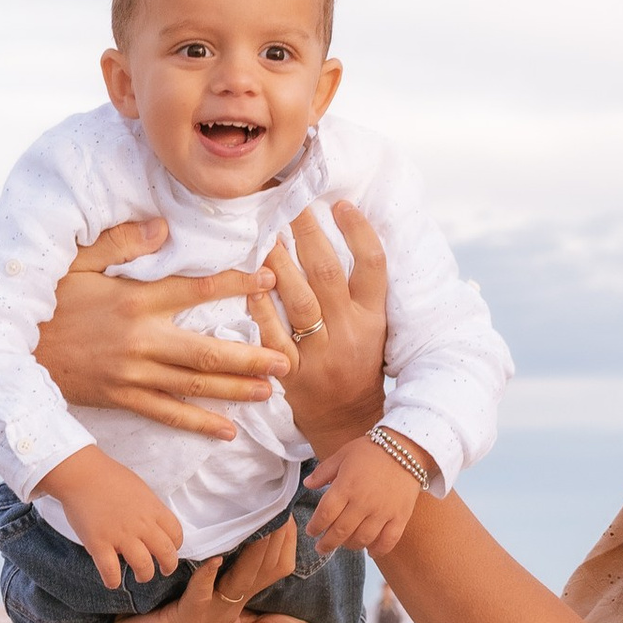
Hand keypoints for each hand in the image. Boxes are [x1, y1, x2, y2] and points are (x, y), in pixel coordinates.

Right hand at [33, 219, 287, 439]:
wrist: (9, 353)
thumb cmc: (45, 302)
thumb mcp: (75, 260)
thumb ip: (119, 240)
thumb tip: (162, 226)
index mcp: (134, 301)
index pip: (195, 291)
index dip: (234, 286)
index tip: (267, 279)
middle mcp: (140, 342)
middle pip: (207, 352)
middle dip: (251, 356)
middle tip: (288, 358)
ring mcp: (133, 375)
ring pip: (194, 386)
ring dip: (236, 390)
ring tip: (272, 390)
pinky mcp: (123, 399)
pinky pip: (168, 415)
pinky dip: (199, 424)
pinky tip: (228, 431)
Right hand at [36, 446, 184, 586]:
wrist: (81, 474)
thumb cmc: (108, 477)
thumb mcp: (139, 489)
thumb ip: (148, 508)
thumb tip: (153, 524)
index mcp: (152, 509)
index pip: (176, 534)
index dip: (176, 546)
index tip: (170, 549)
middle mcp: (141, 524)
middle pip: (166, 553)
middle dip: (168, 566)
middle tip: (164, 570)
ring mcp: (120, 535)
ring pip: (143, 566)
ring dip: (145, 575)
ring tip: (141, 577)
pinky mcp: (99, 544)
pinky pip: (111, 571)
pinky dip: (113, 581)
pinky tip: (112, 581)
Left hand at [101, 521, 299, 622]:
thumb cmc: (152, 616)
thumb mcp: (188, 586)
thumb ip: (205, 565)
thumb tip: (214, 526)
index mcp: (231, 600)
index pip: (267, 568)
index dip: (279, 542)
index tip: (282, 512)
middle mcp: (227, 609)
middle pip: (263, 572)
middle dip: (274, 540)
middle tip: (280, 511)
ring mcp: (210, 617)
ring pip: (241, 581)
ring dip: (252, 552)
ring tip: (260, 525)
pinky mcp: (187, 620)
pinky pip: (202, 595)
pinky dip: (207, 575)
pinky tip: (214, 557)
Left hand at [252, 201, 389, 451]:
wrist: (348, 422)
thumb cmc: (359, 364)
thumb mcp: (374, 326)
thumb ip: (361, 287)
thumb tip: (342, 233)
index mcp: (373, 316)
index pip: (373, 265)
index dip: (358, 231)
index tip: (340, 202)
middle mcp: (349, 331)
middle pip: (327, 273)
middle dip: (307, 232)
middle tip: (287, 200)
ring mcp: (321, 354)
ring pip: (298, 300)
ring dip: (278, 262)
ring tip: (264, 231)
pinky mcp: (294, 374)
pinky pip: (274, 336)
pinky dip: (261, 308)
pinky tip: (248, 282)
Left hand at [303, 435, 420, 556]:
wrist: (407, 447)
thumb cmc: (372, 450)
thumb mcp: (343, 454)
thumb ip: (324, 472)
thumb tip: (308, 484)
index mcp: (346, 487)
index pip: (324, 515)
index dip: (315, 527)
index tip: (311, 531)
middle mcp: (363, 502)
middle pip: (340, 532)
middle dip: (327, 543)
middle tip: (321, 548)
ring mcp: (382, 511)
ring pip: (362, 539)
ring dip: (350, 546)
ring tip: (344, 545)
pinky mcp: (400, 516)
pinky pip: (388, 540)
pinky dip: (378, 550)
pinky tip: (370, 551)